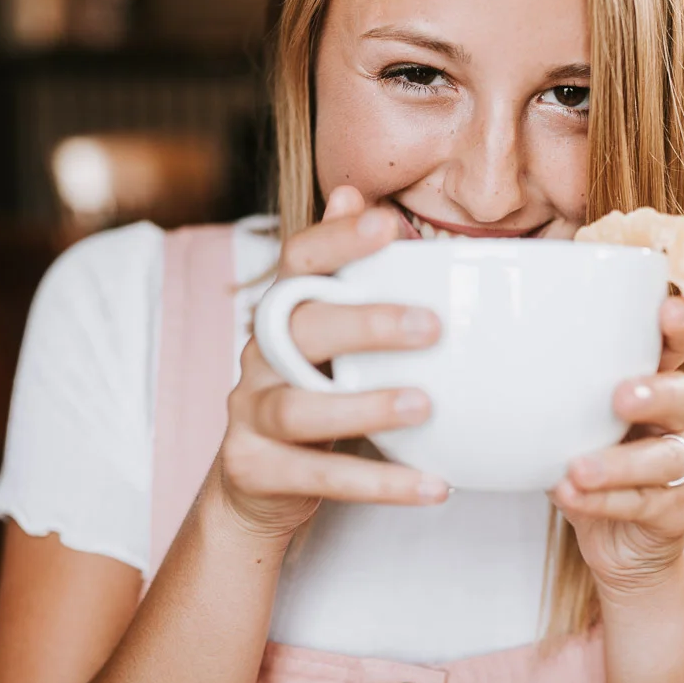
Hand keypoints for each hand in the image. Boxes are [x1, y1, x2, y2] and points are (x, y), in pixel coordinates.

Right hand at [211, 185, 449, 542]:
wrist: (257, 488)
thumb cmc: (314, 393)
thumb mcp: (329, 335)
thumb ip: (346, 274)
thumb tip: (354, 194)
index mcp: (282, 314)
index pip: (297, 262)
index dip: (337, 240)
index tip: (388, 224)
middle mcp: (257, 356)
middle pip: (299, 329)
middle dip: (364, 323)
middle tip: (432, 325)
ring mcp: (250, 414)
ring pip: (299, 407)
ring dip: (365, 406)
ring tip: (425, 406)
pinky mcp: (256, 469)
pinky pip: (319, 477)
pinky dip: (379, 483)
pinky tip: (434, 486)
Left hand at [550, 298, 683, 598]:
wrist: (621, 547)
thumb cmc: (590, 467)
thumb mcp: (570, 424)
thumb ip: (549, 392)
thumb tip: (485, 354)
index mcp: (652, 386)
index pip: (673, 348)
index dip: (679, 327)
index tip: (669, 307)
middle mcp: (676, 422)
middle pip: (681, 395)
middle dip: (653, 392)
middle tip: (620, 397)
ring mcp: (683, 468)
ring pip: (663, 458)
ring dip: (618, 462)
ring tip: (578, 468)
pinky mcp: (675, 511)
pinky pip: (642, 503)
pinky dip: (604, 500)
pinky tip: (572, 495)